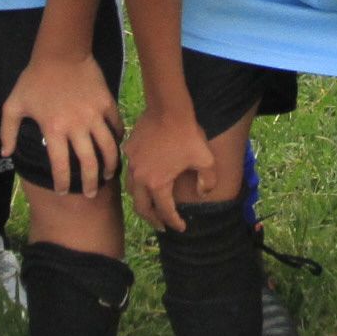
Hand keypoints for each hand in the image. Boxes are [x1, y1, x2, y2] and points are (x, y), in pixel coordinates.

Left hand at [3, 50, 122, 196]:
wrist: (61, 52)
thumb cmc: (35, 78)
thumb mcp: (14, 104)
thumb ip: (8, 130)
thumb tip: (6, 153)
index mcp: (53, 129)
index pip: (60, 166)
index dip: (63, 183)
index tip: (64, 192)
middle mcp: (76, 126)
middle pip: (88, 163)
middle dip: (90, 182)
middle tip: (91, 193)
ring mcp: (94, 115)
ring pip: (108, 148)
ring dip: (110, 165)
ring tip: (109, 175)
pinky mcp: (107, 104)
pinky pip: (116, 127)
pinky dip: (117, 139)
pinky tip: (115, 146)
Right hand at [126, 108, 217, 229]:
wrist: (168, 108)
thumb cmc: (188, 135)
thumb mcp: (205, 159)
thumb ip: (208, 180)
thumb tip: (203, 193)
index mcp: (157, 184)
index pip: (165, 211)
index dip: (174, 222)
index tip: (182, 227)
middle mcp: (140, 178)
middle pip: (142, 208)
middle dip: (153, 220)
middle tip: (162, 226)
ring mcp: (131, 163)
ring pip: (131, 191)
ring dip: (141, 202)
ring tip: (150, 207)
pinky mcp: (128, 150)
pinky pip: (129, 171)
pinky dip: (136, 182)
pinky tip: (144, 180)